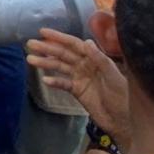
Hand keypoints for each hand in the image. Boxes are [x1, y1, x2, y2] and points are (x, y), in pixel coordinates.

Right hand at [26, 27, 129, 143]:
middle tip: (30, 44)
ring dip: (46, 63)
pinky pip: (63, 83)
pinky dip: (54, 81)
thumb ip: (100, 59)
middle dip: (47, 49)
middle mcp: (86, 66)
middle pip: (63, 54)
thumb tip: (87, 41)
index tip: (42, 32)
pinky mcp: (77, 91)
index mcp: (95, 59)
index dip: (59, 37)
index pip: (74, 45)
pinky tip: (45, 80)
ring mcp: (80, 78)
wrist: (124, 121)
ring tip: (30, 59)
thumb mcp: (113, 76)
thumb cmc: (123, 97)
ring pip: (60, 67)